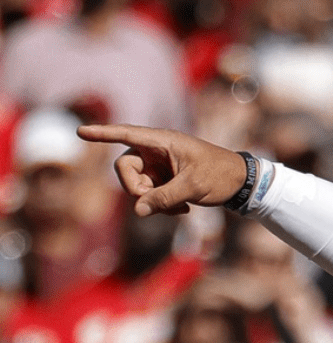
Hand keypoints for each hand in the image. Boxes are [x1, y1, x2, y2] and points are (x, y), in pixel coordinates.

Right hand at [77, 123, 247, 215]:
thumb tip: (138, 210)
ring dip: (152, 201)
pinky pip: (149, 195)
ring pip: (136, 186)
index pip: (126, 134)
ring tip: (180, 208)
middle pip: (124, 168)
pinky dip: (161, 205)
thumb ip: (164, 198)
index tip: (80, 132)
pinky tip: (183, 210)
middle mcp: (156, 150)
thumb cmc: (220, 175)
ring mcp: (158, 166)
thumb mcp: (193, 187)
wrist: (241, 183)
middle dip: (136, 189)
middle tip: (156, 203)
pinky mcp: (163, 180)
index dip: (103, 134)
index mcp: (163, 141)